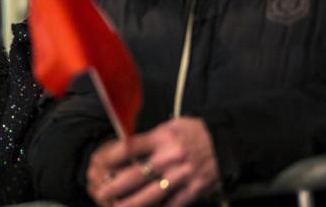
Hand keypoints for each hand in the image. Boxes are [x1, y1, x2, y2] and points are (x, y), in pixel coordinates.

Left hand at [87, 117, 221, 206]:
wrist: (227, 141)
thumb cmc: (194, 132)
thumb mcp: (170, 126)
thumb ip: (149, 138)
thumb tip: (125, 147)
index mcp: (162, 138)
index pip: (129, 148)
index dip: (110, 157)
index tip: (98, 164)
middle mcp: (170, 158)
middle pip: (136, 176)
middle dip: (114, 187)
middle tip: (100, 192)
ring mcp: (182, 176)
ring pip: (151, 195)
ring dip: (131, 204)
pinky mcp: (195, 190)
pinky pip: (173, 204)